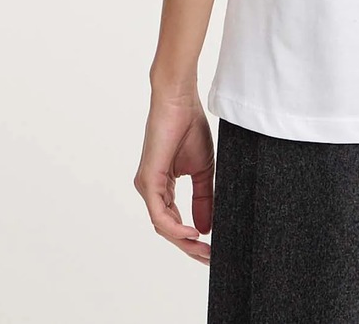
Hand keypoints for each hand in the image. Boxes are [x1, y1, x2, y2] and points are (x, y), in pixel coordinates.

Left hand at [133, 87, 213, 263]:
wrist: (180, 101)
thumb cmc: (189, 126)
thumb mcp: (203, 169)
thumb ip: (203, 198)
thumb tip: (205, 227)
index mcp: (163, 187)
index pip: (174, 221)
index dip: (192, 238)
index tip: (211, 249)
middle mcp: (151, 190)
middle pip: (168, 229)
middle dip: (189, 247)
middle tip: (209, 257)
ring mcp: (147, 186)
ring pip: (163, 226)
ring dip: (184, 241)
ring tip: (204, 249)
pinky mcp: (148, 180)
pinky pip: (159, 215)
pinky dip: (175, 228)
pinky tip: (192, 233)